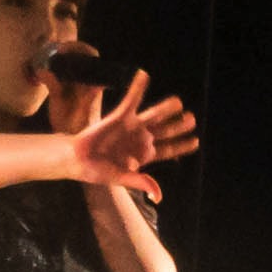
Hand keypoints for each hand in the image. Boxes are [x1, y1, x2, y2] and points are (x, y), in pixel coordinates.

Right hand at [55, 69, 196, 190]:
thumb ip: (141, 182)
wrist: (76, 160)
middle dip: (179, 125)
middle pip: (165, 131)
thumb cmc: (96, 171)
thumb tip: (158, 195)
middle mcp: (140, 139)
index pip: (167, 150)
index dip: (181, 146)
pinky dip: (137, 88)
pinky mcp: (119, 117)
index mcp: (143, 156)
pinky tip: (144, 75)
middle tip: (192, 119)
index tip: (195, 142)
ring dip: (166, 108)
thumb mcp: (121, 178)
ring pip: (153, 115)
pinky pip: (131, 100)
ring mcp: (131, 127)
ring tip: (178, 102)